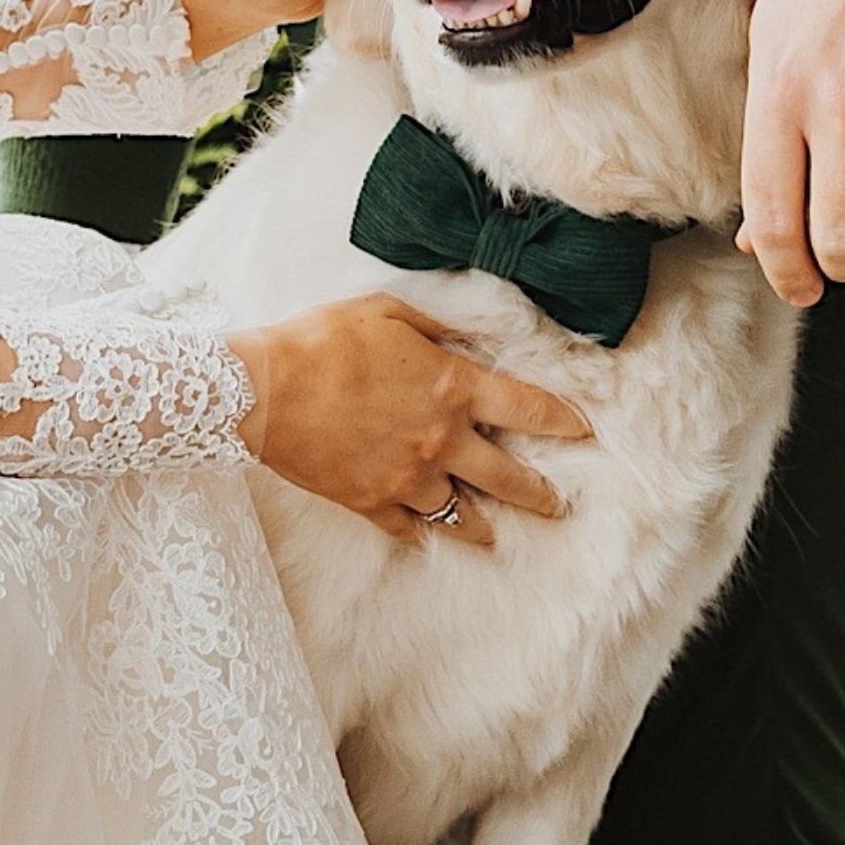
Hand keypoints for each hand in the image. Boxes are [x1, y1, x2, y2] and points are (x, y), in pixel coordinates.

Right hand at [232, 291, 591, 545]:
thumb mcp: (384, 312)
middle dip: (541, 494)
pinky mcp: (372, 502)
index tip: (583, 432)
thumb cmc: (320, 342)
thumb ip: (434, 328)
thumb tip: (467, 338)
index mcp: (453, 388)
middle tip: (556, 504)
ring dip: (483, 524)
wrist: (261, 390)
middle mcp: (442, 439)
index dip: (564, 422)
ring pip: (463, 515)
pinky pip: (408, 528)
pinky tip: (421, 532)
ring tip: (491, 531)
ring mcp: (409, 477)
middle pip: (512, 479)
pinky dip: (417, 530)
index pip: (530, 409)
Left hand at [740, 0, 844, 303]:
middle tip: (839, 262)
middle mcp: (843, 106)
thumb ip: (764, 144)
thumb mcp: (766, 53)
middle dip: (839, 267)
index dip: (784, 272)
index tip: (796, 288)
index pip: (774, 216)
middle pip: (842, 238)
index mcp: (779, 95)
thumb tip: (761, 235)